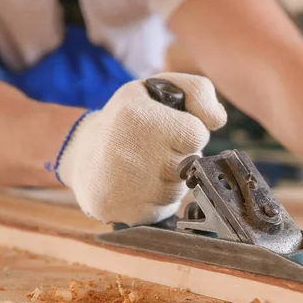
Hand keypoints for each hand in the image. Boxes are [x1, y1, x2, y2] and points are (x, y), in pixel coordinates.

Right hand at [53, 73, 226, 225]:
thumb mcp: (159, 89)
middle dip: (180, 156)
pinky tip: (139, 185)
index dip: (189, 131)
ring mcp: (130, 188)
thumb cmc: (131, 119)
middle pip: (190, 164)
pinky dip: (158, 198)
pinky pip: (166, 208)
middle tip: (153, 149)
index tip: (169, 128)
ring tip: (145, 166)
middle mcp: (132, 154)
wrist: (83, 155)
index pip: (197, 134)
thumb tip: (219, 120)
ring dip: (170, 179)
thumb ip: (199, 92)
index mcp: (139, 118)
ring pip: (180, 190)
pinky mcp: (130, 214)